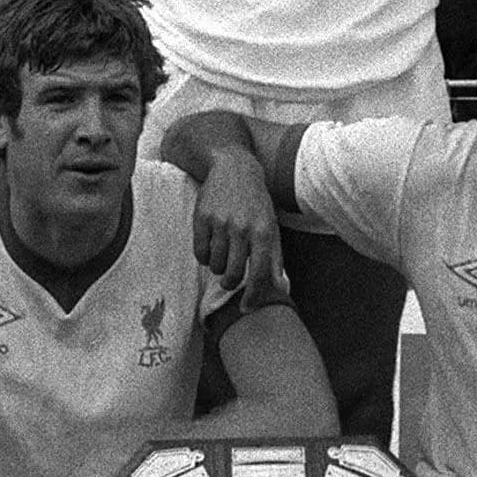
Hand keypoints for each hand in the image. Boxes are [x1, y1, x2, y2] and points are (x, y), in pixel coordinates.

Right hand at [191, 149, 287, 306]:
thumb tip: (277, 285)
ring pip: (215, 265)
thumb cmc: (256, 202)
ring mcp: (220, 223)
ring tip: (224, 253)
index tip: (247, 308)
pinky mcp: (201, 218)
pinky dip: (205, 256)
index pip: (259, 273)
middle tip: (231, 279)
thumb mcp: (271, 225)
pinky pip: (200, 252)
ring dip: (219, 266)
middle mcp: (241, 228)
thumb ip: (274, 256)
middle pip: (232, 275)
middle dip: (231, 283)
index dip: (253, 296)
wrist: (234, 169)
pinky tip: (212, 245)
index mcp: (262, 231)